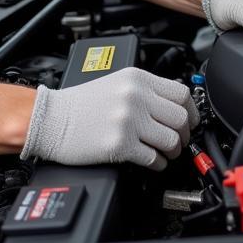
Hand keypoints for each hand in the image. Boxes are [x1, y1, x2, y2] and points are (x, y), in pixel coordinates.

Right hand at [21, 67, 199, 169]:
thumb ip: (144, 90)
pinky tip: (151, 162)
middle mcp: (136, 97)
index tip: (190, 121)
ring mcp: (129, 121)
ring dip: (173, 151)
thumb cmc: (79, 104)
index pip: (181, 92)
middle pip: (181, 118)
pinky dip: (158, 164)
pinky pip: (154, 158)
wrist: (51, 119)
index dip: (191, 111)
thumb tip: (173, 106)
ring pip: (172, 140)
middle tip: (178, 141)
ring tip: (165, 153)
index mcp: (137, 78)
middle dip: (184, 134)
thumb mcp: (116, 82)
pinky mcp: (120, 144)